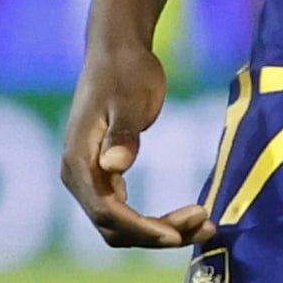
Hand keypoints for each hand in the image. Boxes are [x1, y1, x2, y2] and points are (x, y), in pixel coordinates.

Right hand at [62, 38, 207, 248]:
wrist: (117, 48)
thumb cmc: (125, 69)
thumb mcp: (130, 100)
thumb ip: (122, 135)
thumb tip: (113, 168)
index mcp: (78, 159)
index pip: (106, 211)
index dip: (140, 228)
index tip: (175, 235)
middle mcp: (77, 175)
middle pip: (114, 226)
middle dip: (157, 234)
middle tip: (205, 224)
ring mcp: (89, 177)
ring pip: (121, 224)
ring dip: (160, 232)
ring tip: (204, 224)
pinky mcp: (103, 174)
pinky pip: (125, 211)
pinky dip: (154, 220)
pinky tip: (185, 218)